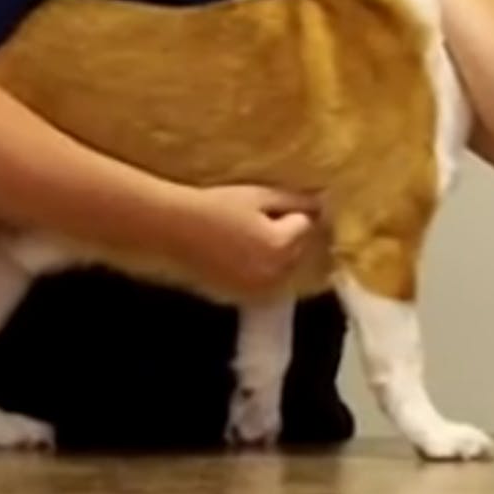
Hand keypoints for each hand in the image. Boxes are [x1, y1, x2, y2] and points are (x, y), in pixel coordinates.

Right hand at [168, 184, 321, 295]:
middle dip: (291, 235)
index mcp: (282, 246)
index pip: (306, 225)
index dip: (294, 212)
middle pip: (299, 251)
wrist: (171, 232)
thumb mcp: (257, 196)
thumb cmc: (213, 207)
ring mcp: (258, 290)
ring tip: (248, 236)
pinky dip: (261, 271)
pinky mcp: (241, 298)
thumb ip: (294, 200)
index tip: (277, 203)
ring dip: (277, 255)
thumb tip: (322, 203)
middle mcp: (275, 273)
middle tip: (260, 218)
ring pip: (284, 271)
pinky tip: (239, 255)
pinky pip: (264, 284)